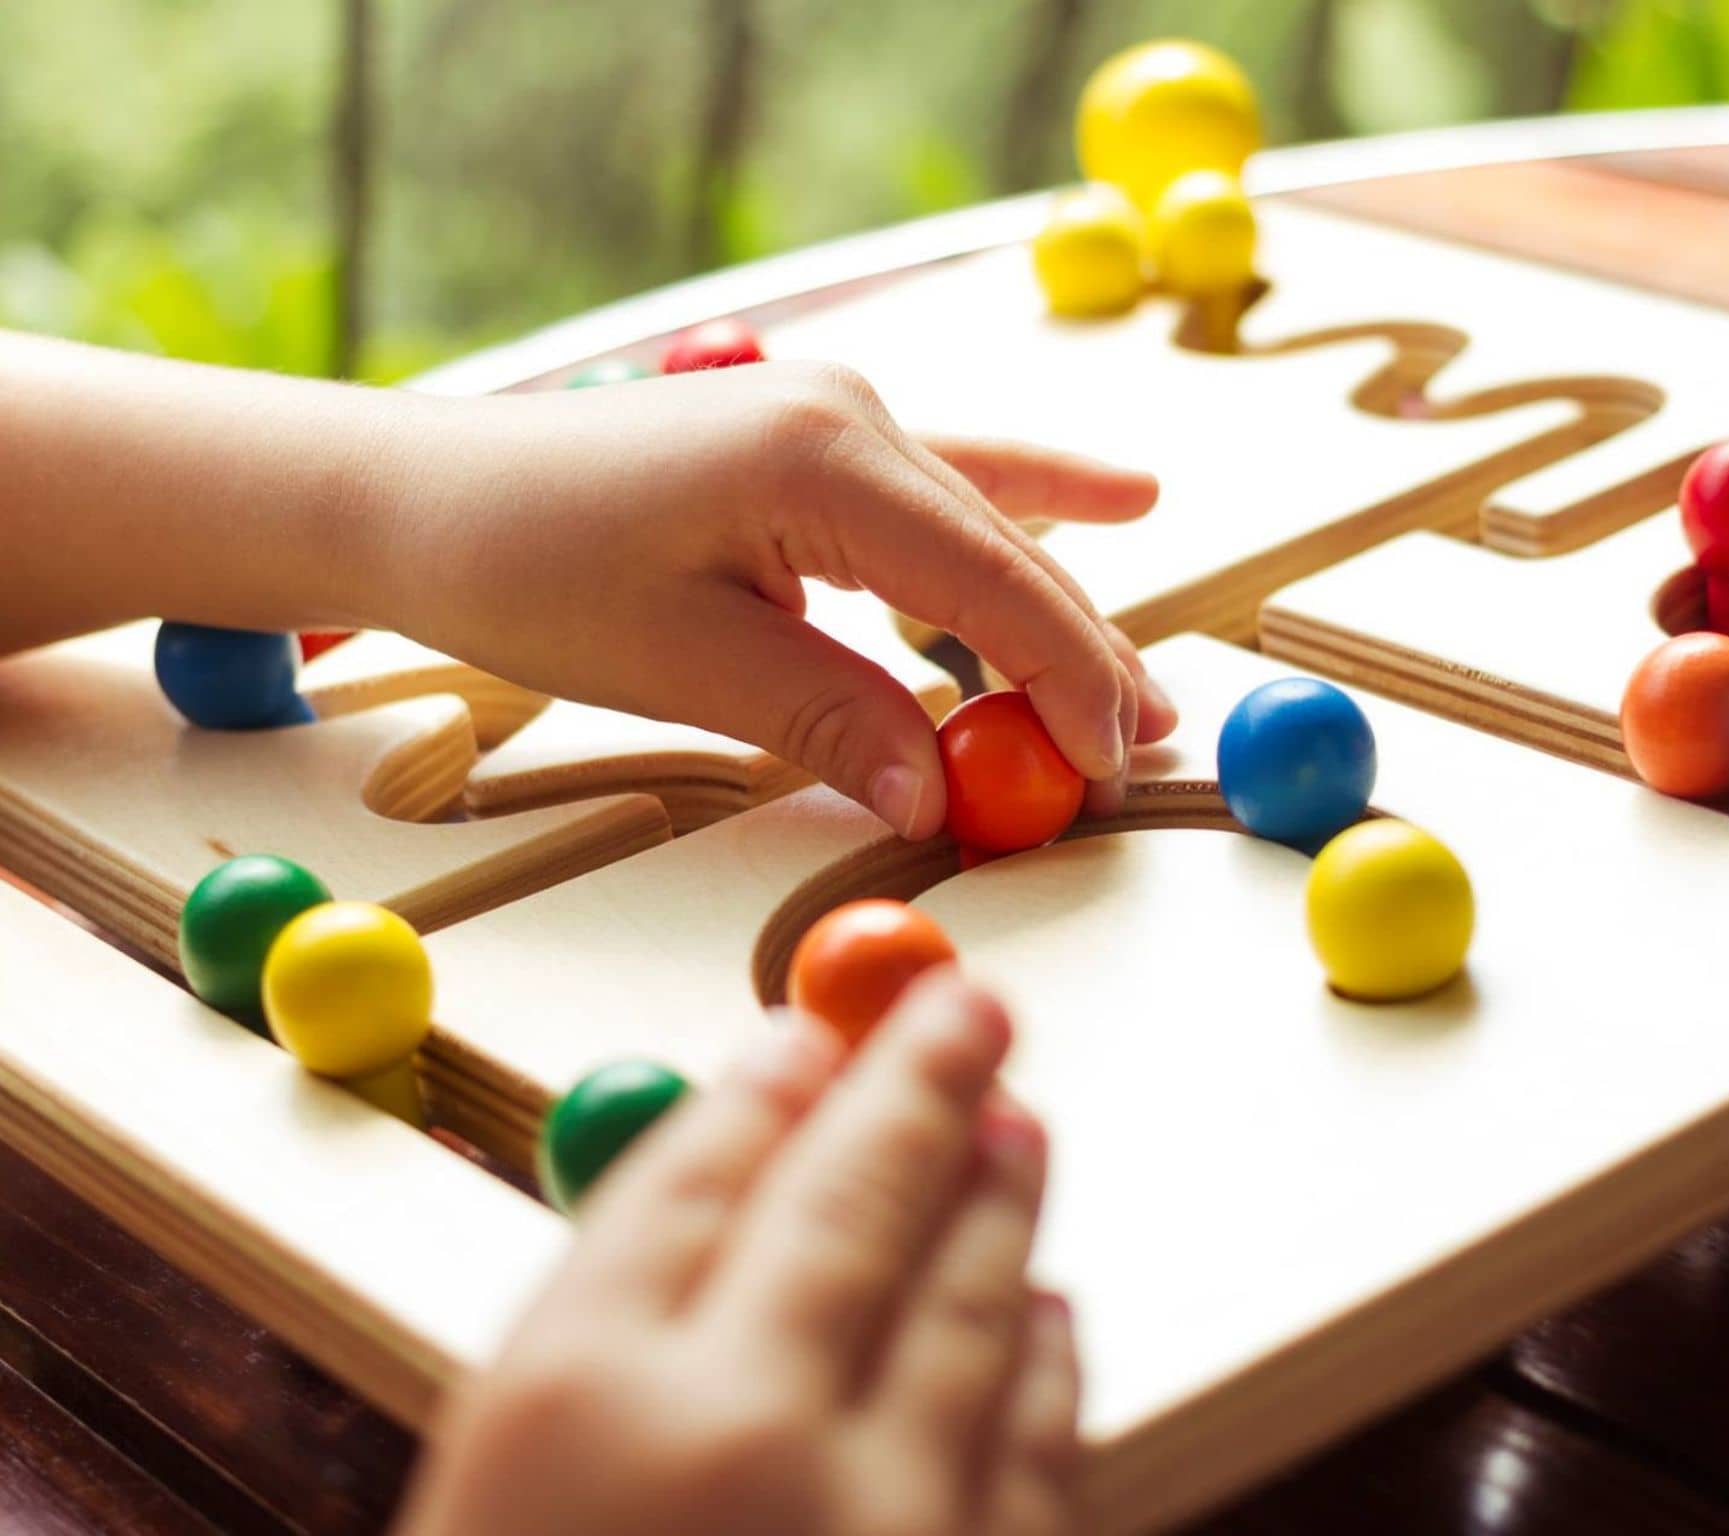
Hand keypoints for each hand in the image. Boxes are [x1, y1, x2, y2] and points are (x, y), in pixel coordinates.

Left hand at [381, 362, 1178, 836]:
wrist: (421, 494)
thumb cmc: (524, 565)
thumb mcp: (683, 664)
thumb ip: (831, 721)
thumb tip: (941, 795)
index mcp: (820, 456)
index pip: (987, 580)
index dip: (1065, 678)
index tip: (1109, 763)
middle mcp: (847, 415)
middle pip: (1005, 549)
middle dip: (1081, 653)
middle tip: (1148, 747)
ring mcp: (833, 416)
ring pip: (983, 524)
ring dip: (1055, 605)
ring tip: (1131, 688)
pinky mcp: (810, 440)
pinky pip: (944, 492)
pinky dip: (1015, 530)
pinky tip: (1108, 505)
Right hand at [396, 973, 1081, 1535]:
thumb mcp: (488, 1485)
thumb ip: (589, 1347)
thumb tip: (725, 1184)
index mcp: (576, 1397)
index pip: (690, 1179)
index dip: (762, 1091)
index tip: (804, 1033)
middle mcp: (740, 1436)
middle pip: (850, 1201)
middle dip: (917, 1082)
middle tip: (966, 1003)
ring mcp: (883, 1522)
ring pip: (966, 1305)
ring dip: (997, 1200)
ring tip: (1018, 1123)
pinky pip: (1036, 1448)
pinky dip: (1042, 1363)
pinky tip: (1043, 1308)